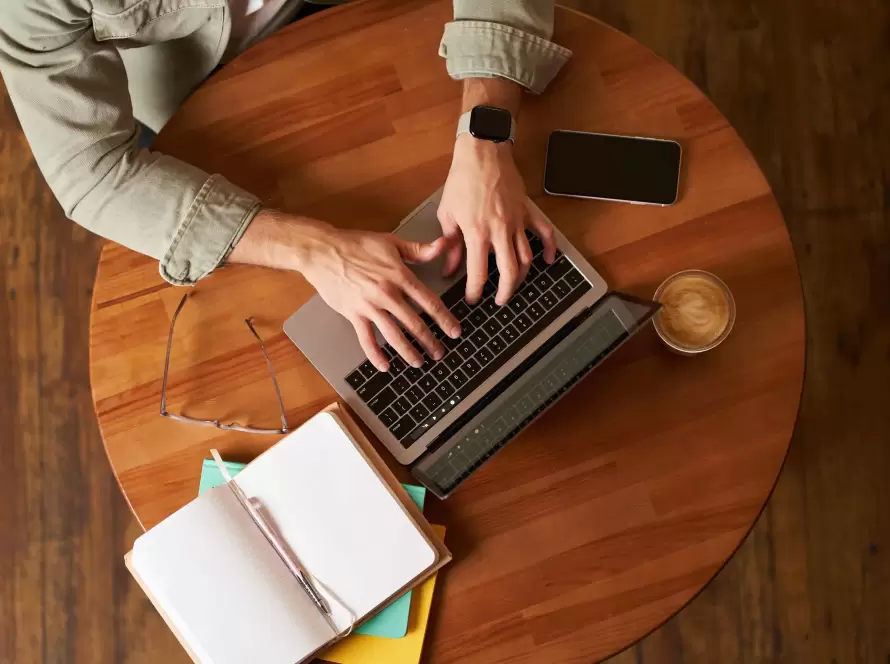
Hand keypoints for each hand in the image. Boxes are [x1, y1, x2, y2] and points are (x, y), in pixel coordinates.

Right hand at [227, 211, 460, 370]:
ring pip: (394, 335)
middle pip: (414, 323)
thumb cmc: (356, 244)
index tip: (455, 331)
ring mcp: (370, 306)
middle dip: (430, 341)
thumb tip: (443, 245)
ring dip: (409, 352)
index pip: (429, 302)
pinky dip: (376, 355)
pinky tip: (385, 366)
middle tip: (440, 353)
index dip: (444, 319)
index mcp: (400, 276)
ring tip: (419, 362)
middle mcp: (387, 294)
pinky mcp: (353, 314)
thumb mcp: (391, 242)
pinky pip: (366, 339)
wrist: (323, 251)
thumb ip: (419, 250)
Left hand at [438, 134, 556, 305]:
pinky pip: (544, 233)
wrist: (482, 152)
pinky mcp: (528, 211)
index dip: (475, 291)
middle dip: (505, 292)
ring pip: (527, 257)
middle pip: (509, 272)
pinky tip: (547, 261)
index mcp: (477, 233)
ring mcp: (517, 221)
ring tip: (514, 284)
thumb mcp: (448, 214)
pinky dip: (549, 248)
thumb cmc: (462, 180)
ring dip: (522, 276)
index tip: (473, 298)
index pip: (478, 273)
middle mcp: (500, 230)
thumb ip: (450, 244)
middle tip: (499, 301)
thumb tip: (449, 267)